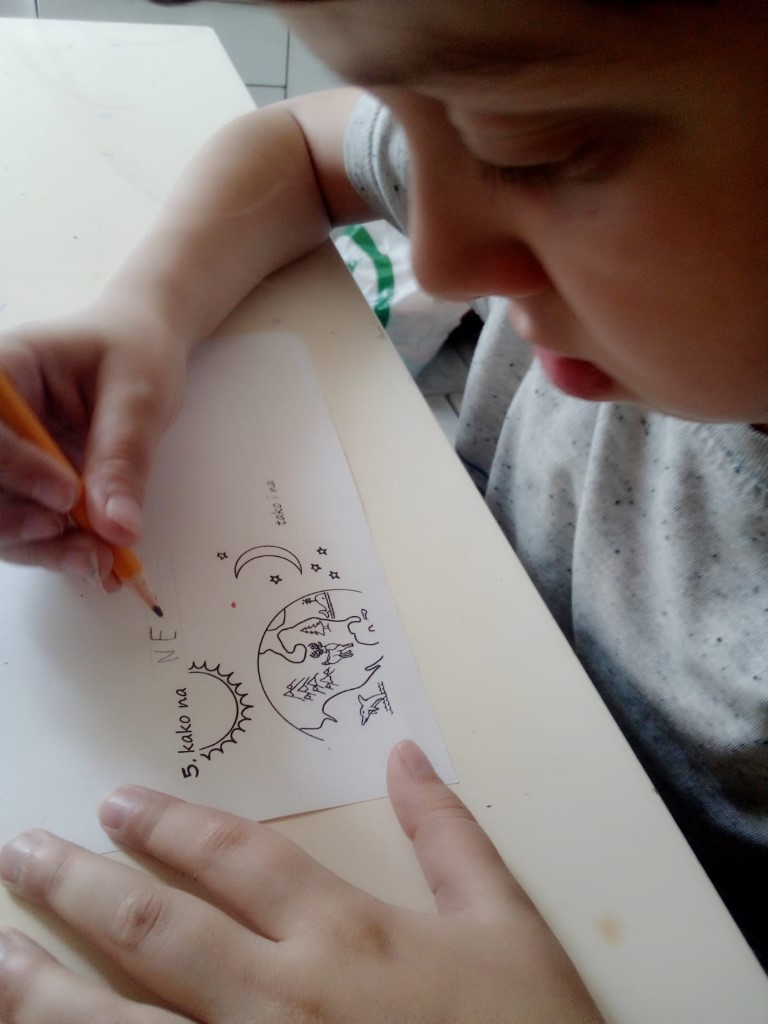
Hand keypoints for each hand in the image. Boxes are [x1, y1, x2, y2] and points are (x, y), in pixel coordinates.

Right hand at [0, 301, 186, 585]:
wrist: (144, 352)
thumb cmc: (136, 352)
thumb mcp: (140, 395)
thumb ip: (124, 456)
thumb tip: (118, 526)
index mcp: (7, 371)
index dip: (15, 468)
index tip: (67, 494)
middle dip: (22, 525)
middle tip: (85, 546)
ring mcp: (7, 458)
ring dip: (44, 549)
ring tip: (101, 561)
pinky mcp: (26, 487)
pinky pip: (27, 529)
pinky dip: (60, 550)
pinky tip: (100, 563)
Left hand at [0, 741, 601, 1022]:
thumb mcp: (507, 926)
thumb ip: (449, 834)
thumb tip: (406, 751)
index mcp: (345, 935)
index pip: (236, 859)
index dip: (169, 825)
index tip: (116, 802)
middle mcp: (283, 1000)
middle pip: (156, 933)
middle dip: (78, 888)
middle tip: (20, 852)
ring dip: (44, 988)